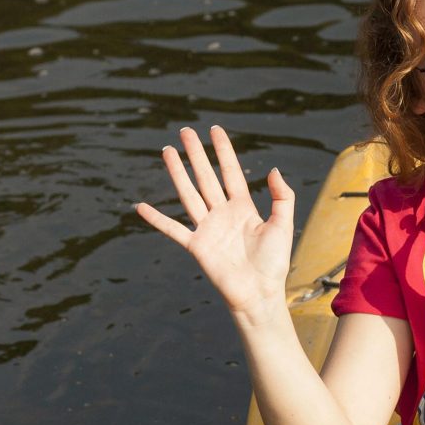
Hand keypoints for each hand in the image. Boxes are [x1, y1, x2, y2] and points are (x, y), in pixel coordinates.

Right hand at [135, 125, 294, 324]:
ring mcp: (207, 229)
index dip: (223, 151)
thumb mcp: (283, 226)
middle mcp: (222, 214)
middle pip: (206, 177)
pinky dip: (157, 219)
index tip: (214, 130)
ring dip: (177, 173)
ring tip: (167, 151)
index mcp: (243, 207)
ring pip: (188, 194)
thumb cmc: (273, 263)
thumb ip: (282, 198)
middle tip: (185, 131)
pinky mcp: (196, 246)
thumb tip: (273, 170)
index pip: (231, 172)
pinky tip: (141, 207)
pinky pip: (173, 229)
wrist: (259, 294)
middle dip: (196, 154)